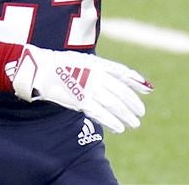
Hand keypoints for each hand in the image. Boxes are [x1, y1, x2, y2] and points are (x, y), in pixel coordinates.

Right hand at [7, 44, 151, 132]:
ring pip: (113, 104)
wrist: (40, 69)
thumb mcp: (86, 61)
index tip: (148, 90)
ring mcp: (88, 88)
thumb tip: (124, 75)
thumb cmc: (62, 64)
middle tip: (141, 113)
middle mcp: (96, 75)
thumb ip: (103, 68)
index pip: (123, 73)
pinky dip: (111, 121)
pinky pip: (99, 113)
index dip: (136, 82)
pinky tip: (119, 128)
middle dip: (133, 104)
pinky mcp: (79, 100)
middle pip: (121, 92)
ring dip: (126, 115)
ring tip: (134, 123)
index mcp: (98, 64)